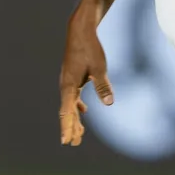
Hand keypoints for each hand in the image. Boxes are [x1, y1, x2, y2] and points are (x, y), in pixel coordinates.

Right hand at [58, 9, 113, 145]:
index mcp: (68, 85)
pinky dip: (77, 107)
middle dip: (71, 128)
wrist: (80, 31)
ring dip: (74, 119)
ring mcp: (68, 82)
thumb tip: (109, 103)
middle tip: (74, 144)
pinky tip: (84, 112)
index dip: (67, 127)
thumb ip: (103, 86)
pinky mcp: (72, 77)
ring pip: (70, 105)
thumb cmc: (90, 48)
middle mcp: (65, 85)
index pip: (66, 112)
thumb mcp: (99, 68)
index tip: (66, 141)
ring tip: (79, 134)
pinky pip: (73, 97)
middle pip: (67, 112)